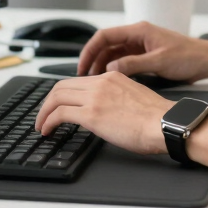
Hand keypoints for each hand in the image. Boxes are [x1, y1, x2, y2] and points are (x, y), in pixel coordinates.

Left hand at [35, 72, 173, 154]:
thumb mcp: (134, 98)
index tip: (59, 106)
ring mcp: (95, 97)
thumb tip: (108, 112)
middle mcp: (101, 82)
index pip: (78, 81)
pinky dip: (48, 121)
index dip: (63, 94)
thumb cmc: (158, 119)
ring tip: (42, 125)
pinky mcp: (91, 114)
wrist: (166, 124)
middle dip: (48, 102)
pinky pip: (59, 113)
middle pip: (62, 86)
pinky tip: (47, 130)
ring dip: (44, 112)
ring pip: (56, 97)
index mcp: (112, 77)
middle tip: (44, 116)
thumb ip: (117, 99)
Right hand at [77, 21, 207, 81]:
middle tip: (84, 79)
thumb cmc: (189, 57)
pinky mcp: (145, 56)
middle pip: (106, 45)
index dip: (89, 50)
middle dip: (93, 60)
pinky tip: (110, 82)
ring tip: (94, 83)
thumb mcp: (159, 62)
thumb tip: (110, 69)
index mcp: (139, 31)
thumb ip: (133, 64)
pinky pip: (123, 62)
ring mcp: (141, 46)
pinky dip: (114, 71)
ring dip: (102, 67)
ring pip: (113, 55)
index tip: (82, 67)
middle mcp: (137, 36)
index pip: (104, 36)